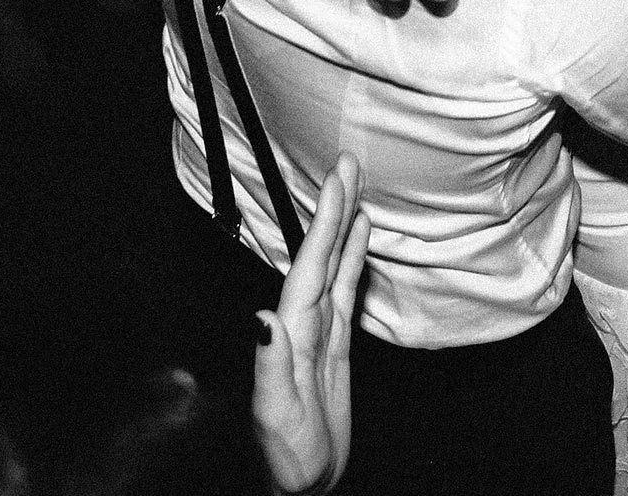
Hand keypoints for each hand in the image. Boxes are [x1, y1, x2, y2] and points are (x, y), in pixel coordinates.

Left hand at [253, 152, 367, 494]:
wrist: (299, 486)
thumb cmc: (285, 459)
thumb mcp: (276, 416)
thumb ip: (269, 368)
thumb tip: (265, 318)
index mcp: (290, 335)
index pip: (308, 268)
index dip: (324, 226)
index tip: (337, 185)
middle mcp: (301, 325)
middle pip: (320, 256)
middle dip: (334, 210)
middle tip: (349, 163)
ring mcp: (318, 333)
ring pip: (333, 267)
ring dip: (344, 226)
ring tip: (355, 186)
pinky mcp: (334, 345)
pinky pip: (346, 291)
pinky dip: (353, 260)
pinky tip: (362, 237)